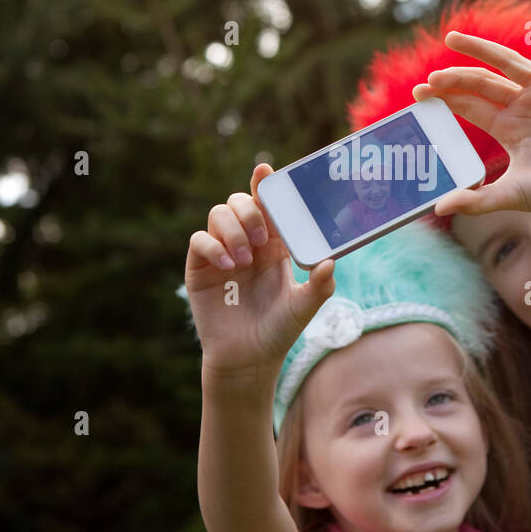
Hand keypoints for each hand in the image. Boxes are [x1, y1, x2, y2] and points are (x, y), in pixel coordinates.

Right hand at [184, 164, 335, 376]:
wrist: (248, 360)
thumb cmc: (278, 331)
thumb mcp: (303, 308)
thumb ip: (319, 286)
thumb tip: (331, 263)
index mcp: (274, 244)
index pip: (268, 205)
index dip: (265, 185)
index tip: (265, 171)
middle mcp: (248, 242)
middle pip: (240, 202)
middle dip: (251, 212)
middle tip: (262, 239)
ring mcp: (221, 252)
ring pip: (218, 214)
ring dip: (233, 230)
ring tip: (244, 260)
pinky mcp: (200, 267)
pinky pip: (199, 240)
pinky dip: (213, 246)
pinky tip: (227, 265)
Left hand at [412, 5, 530, 228]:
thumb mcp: (512, 195)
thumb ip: (477, 201)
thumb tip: (439, 208)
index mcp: (509, 128)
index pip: (470, 105)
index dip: (446, 98)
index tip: (419, 93)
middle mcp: (525, 106)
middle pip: (483, 82)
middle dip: (456, 77)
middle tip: (431, 77)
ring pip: (512, 62)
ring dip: (483, 49)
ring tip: (453, 38)